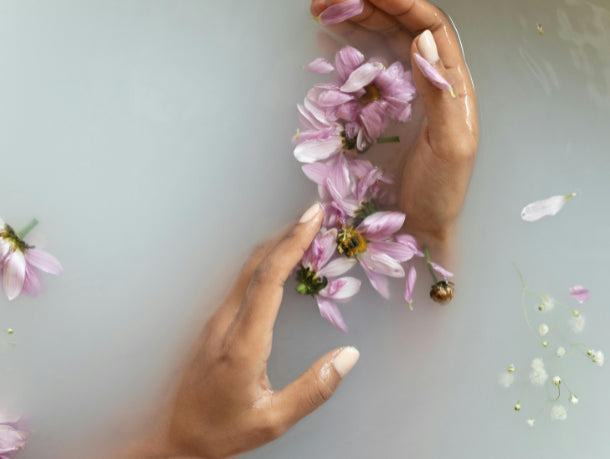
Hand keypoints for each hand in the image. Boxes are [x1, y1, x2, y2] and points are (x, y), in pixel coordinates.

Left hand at [122, 204, 359, 458]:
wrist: (173, 436)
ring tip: (304, 229)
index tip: (313, 219)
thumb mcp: (273, 420)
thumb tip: (349, 355)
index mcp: (243, 343)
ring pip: (247, 269)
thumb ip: (314, 389)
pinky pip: (242, 280)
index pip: (269, 280)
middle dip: (286, 233)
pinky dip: (266, 261)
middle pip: (256, 264)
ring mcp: (216, 319)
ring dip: (276, 244)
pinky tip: (281, 260)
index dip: (292, 244)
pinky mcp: (214, 322)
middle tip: (315, 213)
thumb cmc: (222, 430)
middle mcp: (226, 322)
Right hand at [311, 0, 478, 249]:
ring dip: (354, 23)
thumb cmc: (442, 190)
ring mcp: (402, 95)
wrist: (422, 225)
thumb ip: (439, 93)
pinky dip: (346, 53)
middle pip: (400, 28)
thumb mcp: (451, 145)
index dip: (402, 4)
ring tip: (323, 11)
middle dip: (368, 6)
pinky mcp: (381, 111)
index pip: (430, 27)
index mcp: (452, 83)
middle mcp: (428, 81)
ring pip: (380, 45)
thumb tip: (421, 39)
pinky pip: (363, 72)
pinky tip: (328, 42)